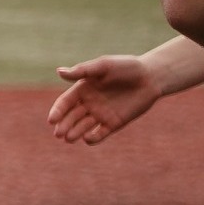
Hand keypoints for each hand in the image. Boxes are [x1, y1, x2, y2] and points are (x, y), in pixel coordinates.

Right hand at [48, 55, 166, 145]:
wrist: (151, 77)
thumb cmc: (127, 67)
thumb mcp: (104, 66)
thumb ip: (83, 70)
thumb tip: (59, 71)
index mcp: (83, 88)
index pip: (65, 102)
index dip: (57, 111)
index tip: (51, 120)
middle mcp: (89, 103)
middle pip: (71, 117)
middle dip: (64, 125)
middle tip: (58, 134)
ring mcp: (101, 114)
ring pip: (83, 127)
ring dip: (75, 133)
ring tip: (69, 138)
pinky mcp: (114, 124)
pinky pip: (100, 134)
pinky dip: (93, 138)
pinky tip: (88, 138)